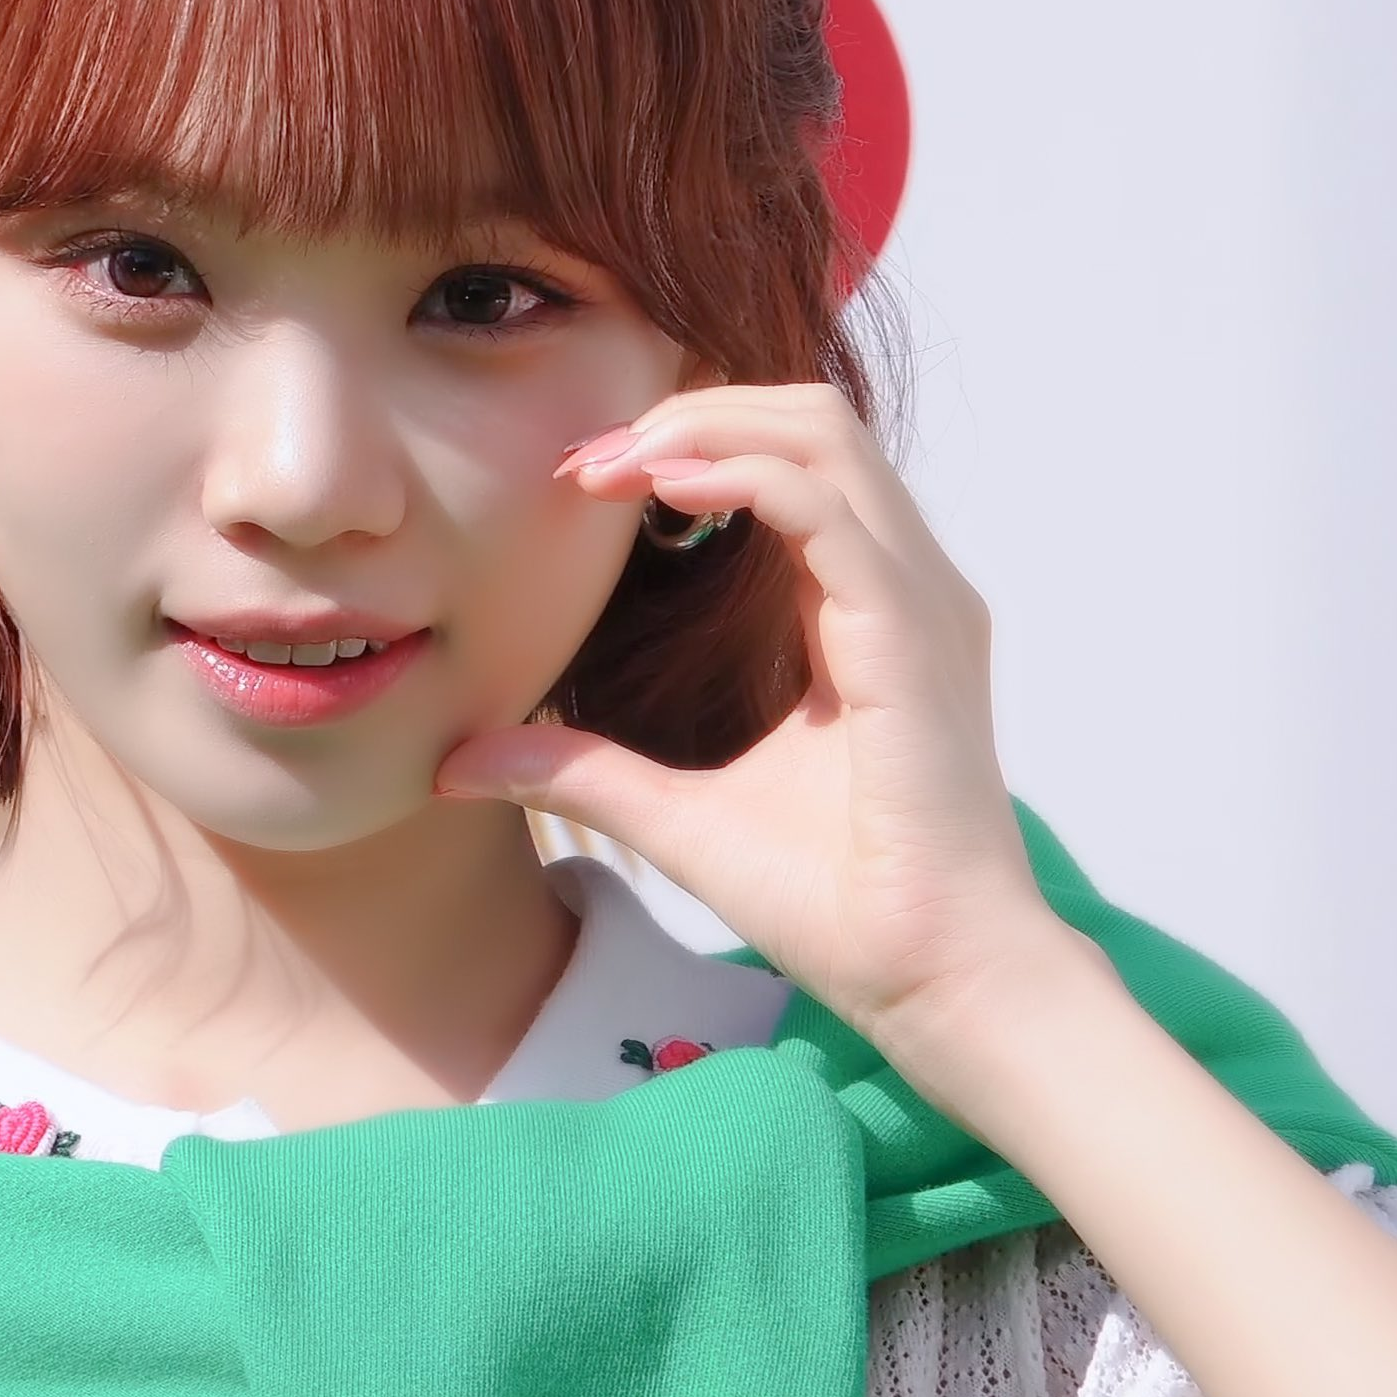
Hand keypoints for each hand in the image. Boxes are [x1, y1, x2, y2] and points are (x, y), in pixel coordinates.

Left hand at [437, 383, 1099, 1054]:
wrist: (939, 984)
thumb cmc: (842, 908)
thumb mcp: (678, 818)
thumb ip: (581, 770)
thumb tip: (458, 761)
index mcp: (866, 610)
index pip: (789, 465)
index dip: (685, 446)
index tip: (581, 481)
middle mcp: (904, 587)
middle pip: (808, 420)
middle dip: (688, 413)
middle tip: (583, 461)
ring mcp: (918, 603)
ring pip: (823, 436)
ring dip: (705, 428)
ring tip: (610, 465)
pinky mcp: (913, 636)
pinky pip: (827, 509)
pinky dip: (740, 476)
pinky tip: (662, 494)